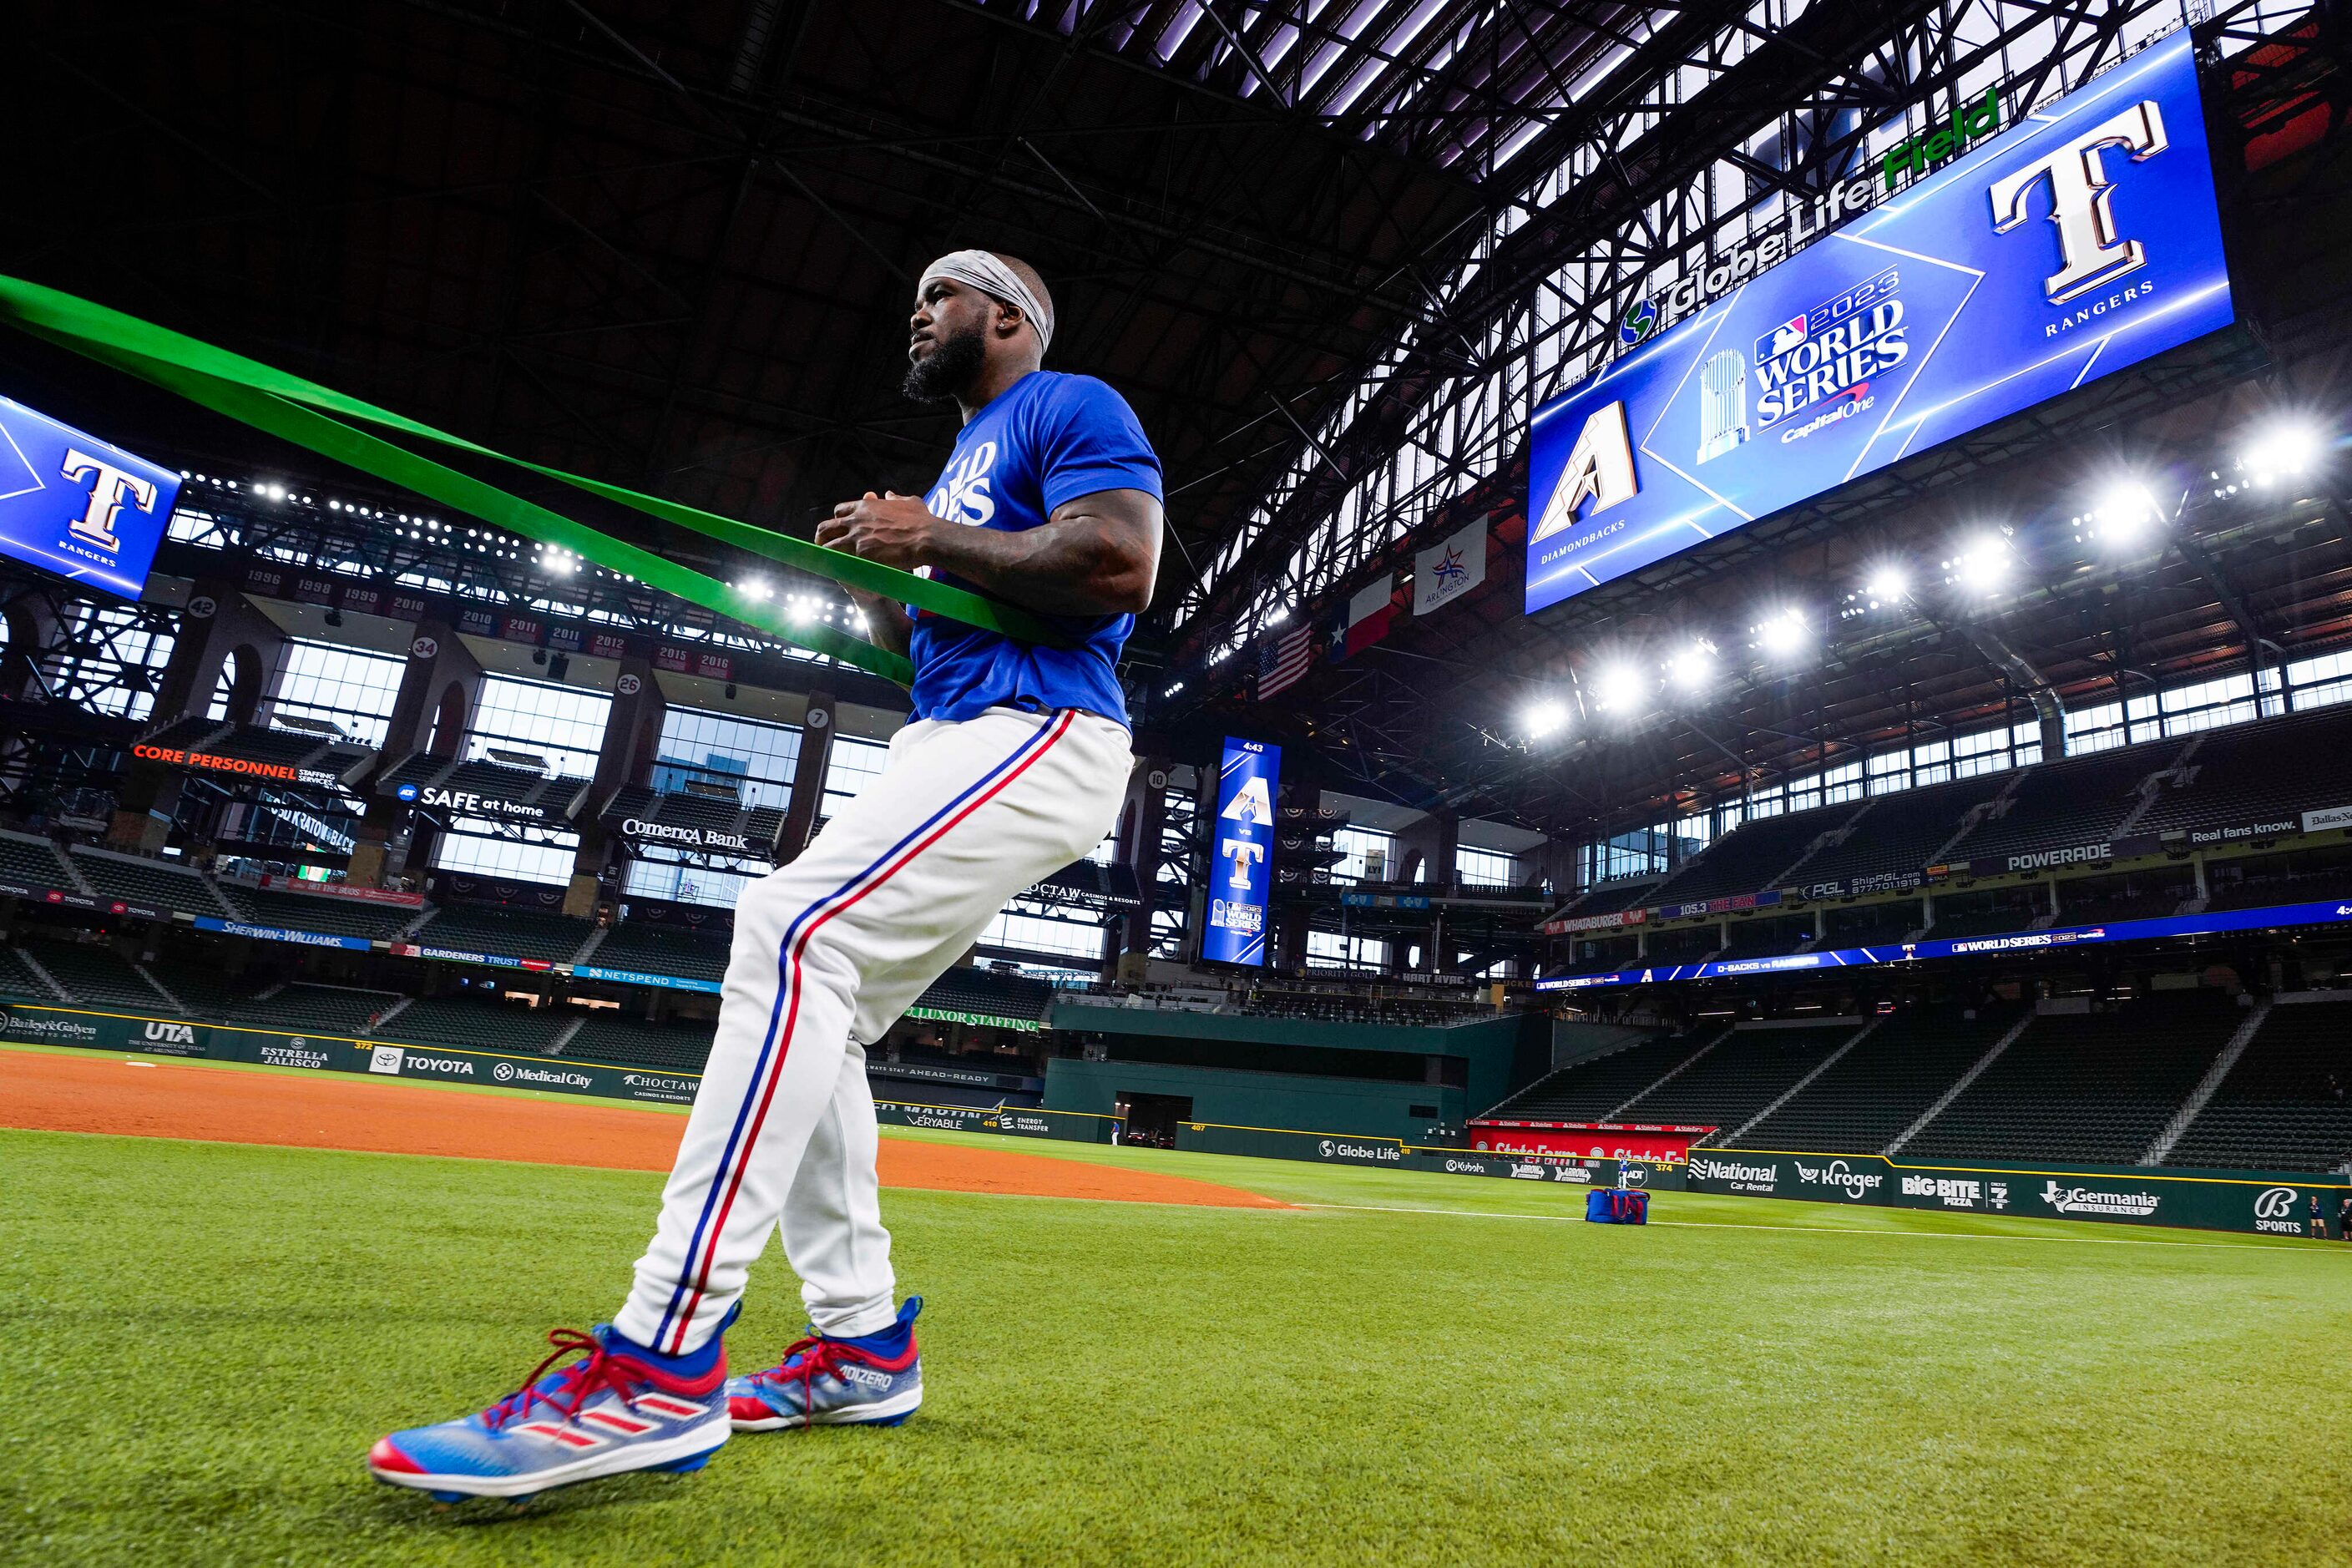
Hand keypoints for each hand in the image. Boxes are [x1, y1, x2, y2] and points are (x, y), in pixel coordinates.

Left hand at [816, 491, 941, 571]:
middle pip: (826, 528)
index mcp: (865, 507)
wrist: (926, 537)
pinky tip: (840, 573)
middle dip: (822, 537)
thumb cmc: (921, 520)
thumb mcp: (909, 502)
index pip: (838, 511)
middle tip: (824, 546)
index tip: (840, 529)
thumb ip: (895, 498)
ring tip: (828, 563)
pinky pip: (841, 561)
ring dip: (826, 554)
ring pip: (828, 546)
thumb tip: (888, 494)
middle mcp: (856, 520)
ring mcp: (857, 537)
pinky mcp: (861, 554)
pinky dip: (839, 567)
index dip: (837, 521)